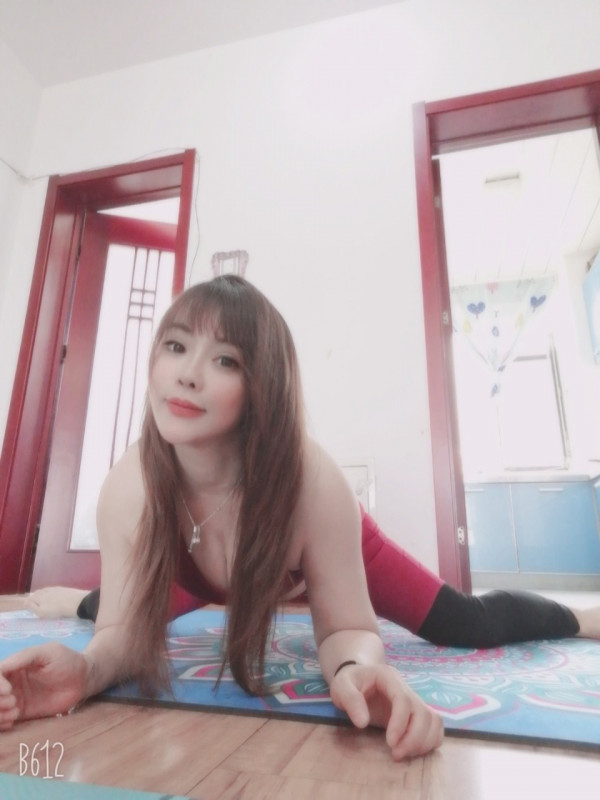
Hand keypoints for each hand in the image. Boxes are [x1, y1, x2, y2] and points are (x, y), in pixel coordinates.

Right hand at [0, 643, 90, 729]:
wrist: (83, 680)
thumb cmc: (67, 661)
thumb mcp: (48, 652)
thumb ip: (26, 657)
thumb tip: (2, 666)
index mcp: (14, 665)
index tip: (9, 691)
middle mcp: (10, 682)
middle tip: (13, 702)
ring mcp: (14, 698)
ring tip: (15, 713)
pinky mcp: (21, 712)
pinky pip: (3, 720)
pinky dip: (1, 723)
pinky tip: (13, 720)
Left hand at [329, 663, 443, 759]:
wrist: (357, 678)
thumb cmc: (349, 682)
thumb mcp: (341, 686)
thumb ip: (350, 700)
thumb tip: (363, 722)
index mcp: (389, 677)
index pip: (404, 700)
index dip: (400, 723)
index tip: (390, 743)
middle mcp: (406, 687)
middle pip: (424, 712)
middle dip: (414, 738)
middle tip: (396, 754)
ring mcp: (414, 700)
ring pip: (433, 720)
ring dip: (423, 741)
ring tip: (402, 753)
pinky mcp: (417, 713)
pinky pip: (435, 726)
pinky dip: (430, 741)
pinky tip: (413, 750)